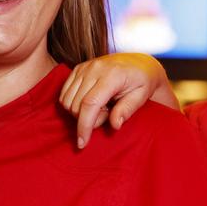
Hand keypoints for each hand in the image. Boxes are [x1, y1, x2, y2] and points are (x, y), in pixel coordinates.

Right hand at [59, 53, 177, 147]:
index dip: (84, 126)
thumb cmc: (142, 82)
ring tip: (101, 107)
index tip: (82, 143)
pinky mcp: (78, 68)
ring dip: (79, 112)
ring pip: (67, 100)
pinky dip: (73, 104)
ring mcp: (84, 67)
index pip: (90, 104)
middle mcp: (95, 69)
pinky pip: (64, 93)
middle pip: (76, 105)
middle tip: (107, 114)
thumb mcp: (141, 96)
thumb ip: (127, 110)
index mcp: (113, 75)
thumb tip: (115, 125)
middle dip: (87, 119)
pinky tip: (90, 102)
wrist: (138, 62)